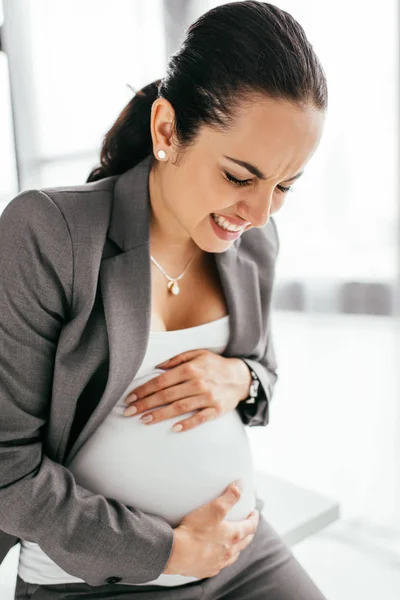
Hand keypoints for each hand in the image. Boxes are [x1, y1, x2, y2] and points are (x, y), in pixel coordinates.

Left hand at [123, 349, 251, 431]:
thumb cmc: (214, 364)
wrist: (241, 377)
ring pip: (179, 408)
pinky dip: (186, 424)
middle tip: (129, 412)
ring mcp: (207, 397)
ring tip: (143, 420)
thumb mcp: (197, 354)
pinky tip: (173, 429)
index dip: (144, 390)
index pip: (161, 381)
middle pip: (166, 395)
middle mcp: (197, 383)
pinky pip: (199, 418)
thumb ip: (176, 359)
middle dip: (145, 404)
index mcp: (190, 368)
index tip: (130, 397)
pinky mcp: (216, 410)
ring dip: (160, 415)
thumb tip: (157, 367)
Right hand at [163, 481, 259, 577]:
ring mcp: (218, 563)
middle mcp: (228, 552)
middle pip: (244, 542)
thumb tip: (240, 486)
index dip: (254, 518)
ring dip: (236, 547)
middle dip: (248, 533)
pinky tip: (215, 555)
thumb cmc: (195, 531)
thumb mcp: (215, 508)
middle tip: (247, 526)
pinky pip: (218, 564)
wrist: (176, 553)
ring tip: (234, 541)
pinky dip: (221, 558)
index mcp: (233, 536)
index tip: (254, 513)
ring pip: (233, 555)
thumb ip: (230, 496)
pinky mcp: (206, 570)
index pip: (250, 527)